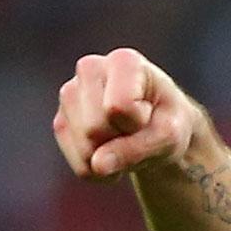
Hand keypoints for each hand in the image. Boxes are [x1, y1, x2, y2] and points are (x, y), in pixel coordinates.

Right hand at [52, 48, 204, 180]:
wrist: (159, 129)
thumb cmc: (168, 122)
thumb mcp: (169, 135)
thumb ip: (138, 148)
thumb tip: (97, 164)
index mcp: (123, 61)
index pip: (119, 107)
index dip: (138, 122)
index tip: (150, 113)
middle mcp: (90, 70)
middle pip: (95, 129)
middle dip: (122, 140)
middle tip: (139, 129)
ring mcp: (70, 95)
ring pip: (86, 148)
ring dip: (112, 157)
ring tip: (127, 139)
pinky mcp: (61, 122)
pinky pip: (81, 166)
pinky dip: (102, 169)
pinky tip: (113, 153)